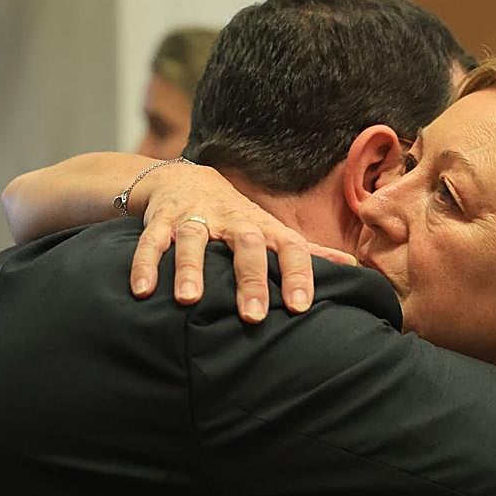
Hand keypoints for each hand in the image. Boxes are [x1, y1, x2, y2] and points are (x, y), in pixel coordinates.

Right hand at [128, 162, 356, 321]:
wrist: (184, 178)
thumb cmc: (236, 218)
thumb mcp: (270, 231)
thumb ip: (307, 253)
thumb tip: (354, 268)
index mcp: (263, 227)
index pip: (290, 248)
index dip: (298, 275)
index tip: (301, 308)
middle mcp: (232, 220)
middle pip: (246, 244)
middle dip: (250, 279)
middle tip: (254, 316)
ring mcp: (195, 217)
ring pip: (193, 240)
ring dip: (190, 269)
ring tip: (189, 300)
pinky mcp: (161, 219)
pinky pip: (150, 241)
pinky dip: (144, 264)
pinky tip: (142, 291)